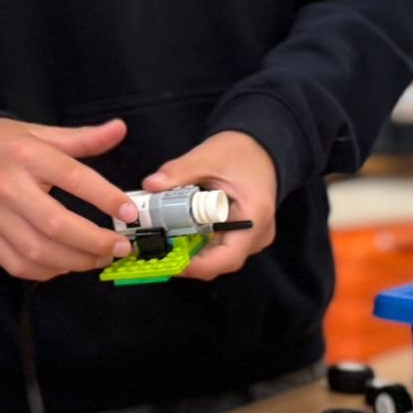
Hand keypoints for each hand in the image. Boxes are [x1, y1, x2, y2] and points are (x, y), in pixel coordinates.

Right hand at [0, 118, 139, 280]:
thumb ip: (82, 137)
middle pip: (56, 224)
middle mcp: (8, 187)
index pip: (72, 178)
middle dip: (94, 242)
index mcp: (27, 155)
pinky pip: (16, 264)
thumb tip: (120, 129)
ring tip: (99, 259)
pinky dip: (45, 272)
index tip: (129, 212)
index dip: (105, 197)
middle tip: (120, 247)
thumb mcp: (40, 132)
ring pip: (37, 251)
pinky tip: (65, 265)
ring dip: (75, 261)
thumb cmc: (2, 143)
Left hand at [142, 131, 277, 280]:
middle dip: (187, 260)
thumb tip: (151, 185)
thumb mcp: (208, 157)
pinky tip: (179, 233)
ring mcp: (251, 237)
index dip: (196, 266)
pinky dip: (198, 244)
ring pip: (217, 257)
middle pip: (220, 262)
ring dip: (191, 252)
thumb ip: (180, 172)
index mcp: (254, 218)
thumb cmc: (241, 151)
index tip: (169, 260)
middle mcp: (257, 234)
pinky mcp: (242, 234)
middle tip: (158, 249)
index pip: (227, 257)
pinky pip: (219, 247)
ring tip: (165, 240)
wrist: (260, 147)